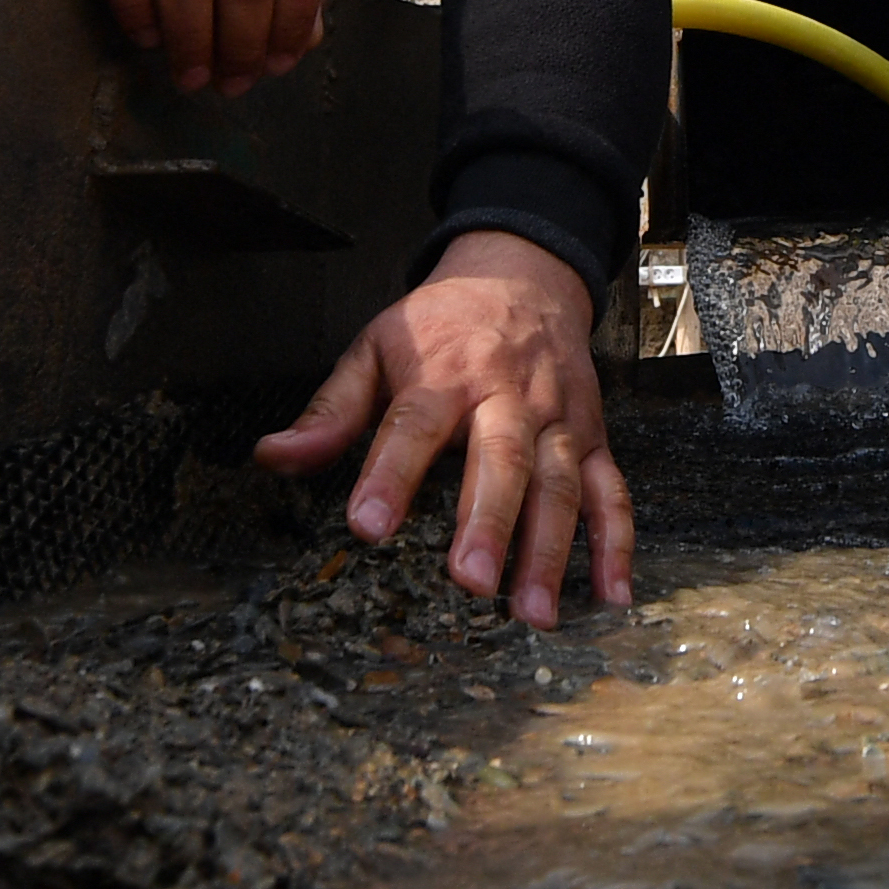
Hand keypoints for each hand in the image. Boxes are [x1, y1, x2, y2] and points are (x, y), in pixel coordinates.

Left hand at [257, 231, 629, 624]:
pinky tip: (609, 594)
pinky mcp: (592, 437)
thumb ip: (330, 411)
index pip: (414, 425)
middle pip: (502, 460)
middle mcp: (508, 397)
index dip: (391, 475)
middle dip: (489, 522)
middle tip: (470, 582)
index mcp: (445, 374)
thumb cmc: (442, 326)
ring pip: (559, 485)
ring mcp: (558, 420)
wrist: (524, 276)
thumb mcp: (375, 348)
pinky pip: (611, 491)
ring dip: (550, 549)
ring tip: (531, 612)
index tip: (367, 526)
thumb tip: (271, 457)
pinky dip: (617, 543)